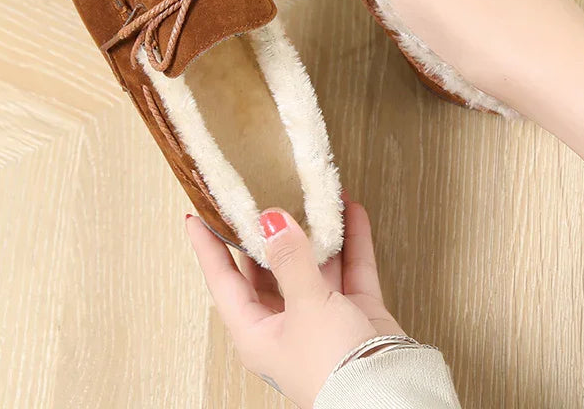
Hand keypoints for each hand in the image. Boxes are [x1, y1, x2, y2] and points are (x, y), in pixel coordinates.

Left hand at [186, 197, 403, 407]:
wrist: (388, 396)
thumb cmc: (333, 371)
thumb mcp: (305, 307)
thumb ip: (289, 259)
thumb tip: (270, 219)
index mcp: (256, 331)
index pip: (223, 280)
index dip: (209, 246)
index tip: (196, 215)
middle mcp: (285, 322)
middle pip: (268, 268)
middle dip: (269, 232)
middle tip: (263, 194)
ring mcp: (321, 317)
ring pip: (313, 263)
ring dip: (316, 231)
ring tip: (312, 195)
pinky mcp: (355, 312)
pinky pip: (350, 267)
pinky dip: (352, 240)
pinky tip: (351, 211)